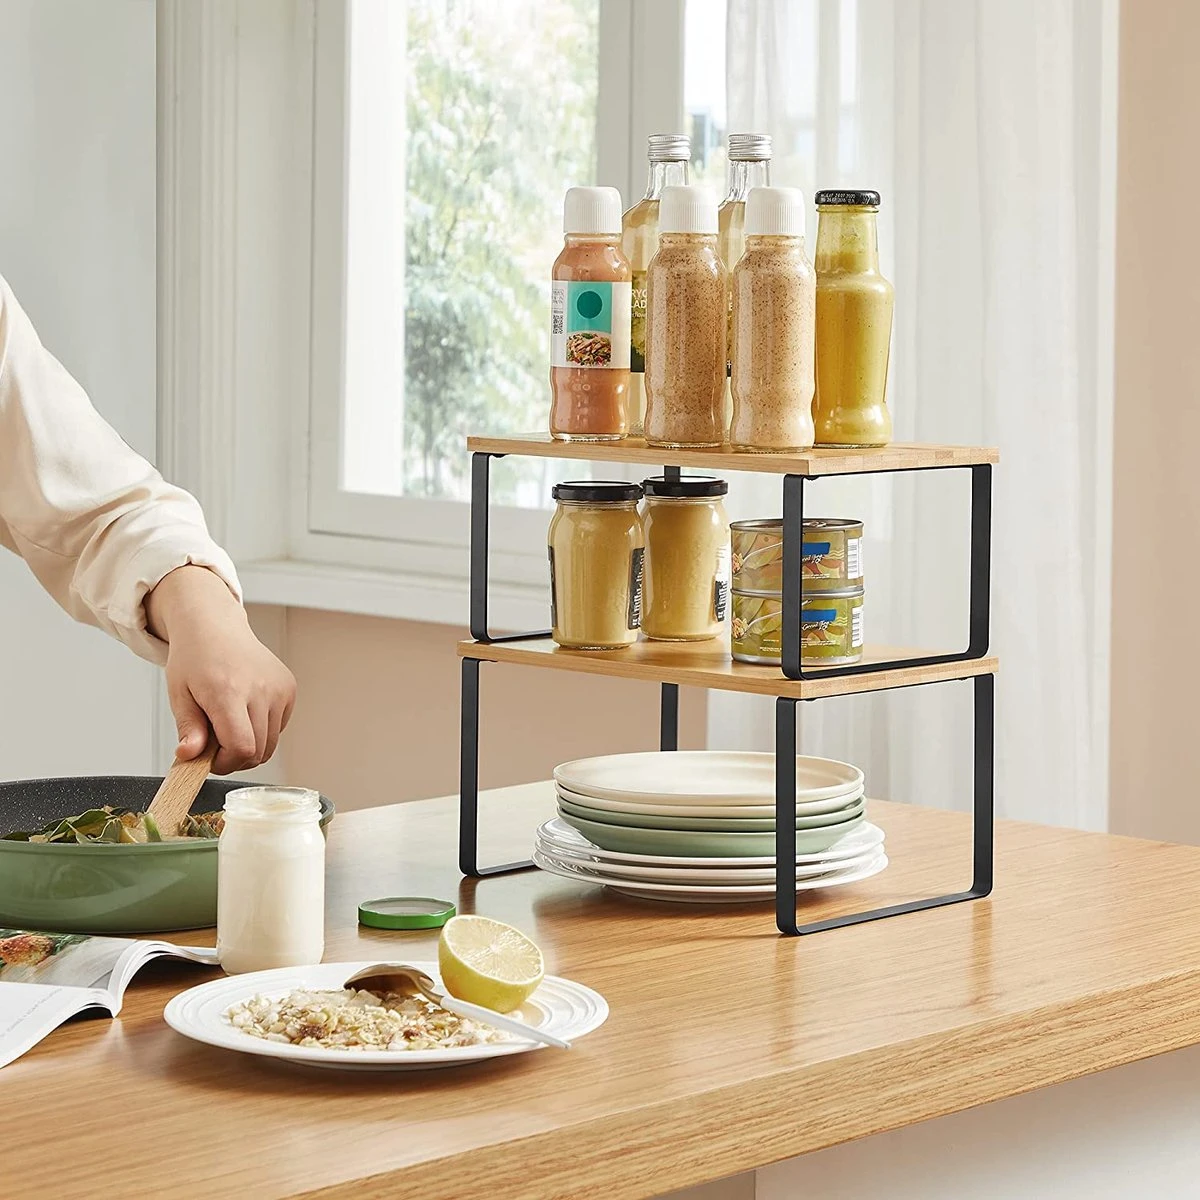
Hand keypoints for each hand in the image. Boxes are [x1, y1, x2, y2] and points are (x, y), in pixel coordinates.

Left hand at [145, 566, 296, 773]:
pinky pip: (279, 727)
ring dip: (251, 745)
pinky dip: (263, 730)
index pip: (242, 747)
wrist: (215, 627)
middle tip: (216, 744)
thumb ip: (189, 728)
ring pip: (271, 743)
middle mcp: (260, 689)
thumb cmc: (195, 658)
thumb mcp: (179, 694)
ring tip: (230, 726)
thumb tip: (190, 756)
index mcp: (228, 691)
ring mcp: (279, 688)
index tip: (212, 760)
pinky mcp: (289, 688)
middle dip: (235, 757)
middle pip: (258, 750)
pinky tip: (245, 711)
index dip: (226, 763)